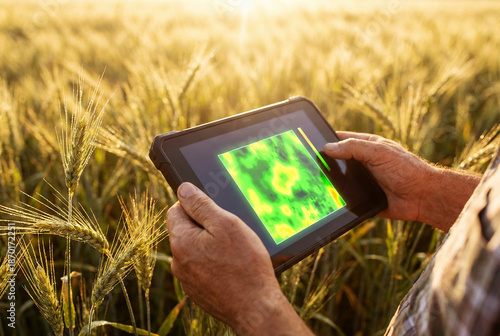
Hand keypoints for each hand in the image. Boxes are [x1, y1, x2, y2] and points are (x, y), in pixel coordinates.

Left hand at [167, 182, 312, 334]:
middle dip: (204, 226)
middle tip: (229, 232)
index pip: (176, 210)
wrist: (255, 307)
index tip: (214, 211)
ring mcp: (187, 280)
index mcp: (181, 241)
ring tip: (233, 252)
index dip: (195, 205)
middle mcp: (178, 262)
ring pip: (195, 250)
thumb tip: (184, 189)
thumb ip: (201, 205)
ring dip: (209, 246)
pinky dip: (213, 264)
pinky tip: (231, 268)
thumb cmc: (245, 265)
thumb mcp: (226, 225)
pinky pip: (201, 269)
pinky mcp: (198, 292)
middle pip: (185, 231)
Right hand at [324, 132, 479, 230]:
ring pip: (341, 179)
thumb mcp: (379, 152)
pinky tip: (329, 198)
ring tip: (315, 183)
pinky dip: (339, 197)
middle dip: (326, 163)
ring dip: (332, 182)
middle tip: (309, 165)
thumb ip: (354, 148)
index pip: (342, 140)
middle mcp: (364, 162)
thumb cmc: (406, 170)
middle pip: (338, 161)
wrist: (422, 197)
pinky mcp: (364, 197)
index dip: (328, 140)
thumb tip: (328, 147)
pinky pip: (347, 196)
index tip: (310, 142)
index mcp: (368, 146)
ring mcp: (363, 180)